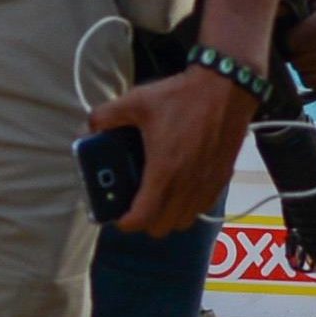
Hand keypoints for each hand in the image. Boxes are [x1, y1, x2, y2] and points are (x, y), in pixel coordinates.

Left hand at [91, 61, 259, 233]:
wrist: (225, 89)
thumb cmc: (180, 98)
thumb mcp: (135, 102)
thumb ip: (106, 116)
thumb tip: (90, 128)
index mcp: (164, 171)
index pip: (145, 217)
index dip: (127, 223)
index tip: (118, 218)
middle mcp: (188, 185)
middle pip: (165, 226)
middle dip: (146, 222)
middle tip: (134, 205)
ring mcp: (208, 184)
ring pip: (186, 219)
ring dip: (169, 216)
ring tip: (156, 199)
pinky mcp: (223, 178)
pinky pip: (203, 206)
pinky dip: (189, 206)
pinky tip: (179, 187)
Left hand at [285, 0, 315, 91]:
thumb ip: (286, 2)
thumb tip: (259, 18)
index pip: (293, 44)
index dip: (284, 37)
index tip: (286, 27)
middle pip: (301, 63)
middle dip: (291, 52)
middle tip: (294, 38)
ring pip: (311, 79)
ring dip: (302, 67)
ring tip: (305, 49)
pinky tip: (314, 64)